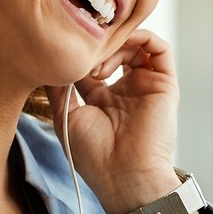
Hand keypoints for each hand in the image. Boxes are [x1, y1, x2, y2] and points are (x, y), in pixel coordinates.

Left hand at [47, 27, 179, 213]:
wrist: (124, 175)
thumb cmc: (95, 156)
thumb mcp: (66, 117)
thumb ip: (58, 89)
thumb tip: (47, 62)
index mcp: (104, 99)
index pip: (94, 62)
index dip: (81, 53)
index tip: (66, 54)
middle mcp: (127, 90)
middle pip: (116, 50)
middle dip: (99, 46)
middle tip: (84, 55)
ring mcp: (147, 86)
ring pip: (137, 45)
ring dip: (117, 44)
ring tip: (99, 66)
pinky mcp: (165, 85)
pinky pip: (161, 50)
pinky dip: (143, 38)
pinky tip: (121, 49)